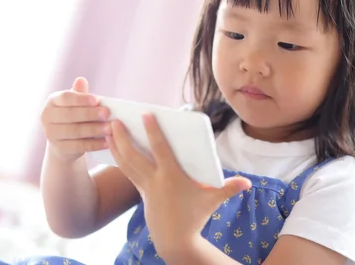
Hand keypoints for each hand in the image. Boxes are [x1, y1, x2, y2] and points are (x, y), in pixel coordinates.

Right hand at [40, 77, 110, 161]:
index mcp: (52, 102)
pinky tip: (107, 142)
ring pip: (75, 131)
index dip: (81, 99)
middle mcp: (47, 117)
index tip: (97, 100)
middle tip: (107, 114)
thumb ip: (79, 93)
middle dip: (90, 114)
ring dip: (94, 129)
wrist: (64, 142)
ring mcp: (51, 134)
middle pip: (70, 115)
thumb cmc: (73, 117)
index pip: (65, 98)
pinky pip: (79, 146)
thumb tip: (81, 80)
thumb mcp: (75, 104)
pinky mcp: (60, 149)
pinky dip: (95, 144)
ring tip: (110, 128)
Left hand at [107, 114, 250, 258]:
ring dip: (115, 146)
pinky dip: (118, 158)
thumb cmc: (194, 217)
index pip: (160, 149)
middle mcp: (154, 180)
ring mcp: (144, 187)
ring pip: (125, 163)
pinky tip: (112, 147)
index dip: (152, 131)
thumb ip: (229, 188)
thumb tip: (248, 182)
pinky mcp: (140, 192)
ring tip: (107, 130)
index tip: (145, 114)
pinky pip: (126, 171)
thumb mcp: (213, 201)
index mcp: (171, 177)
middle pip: (133, 155)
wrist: (175, 240)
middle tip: (113, 120)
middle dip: (122, 137)